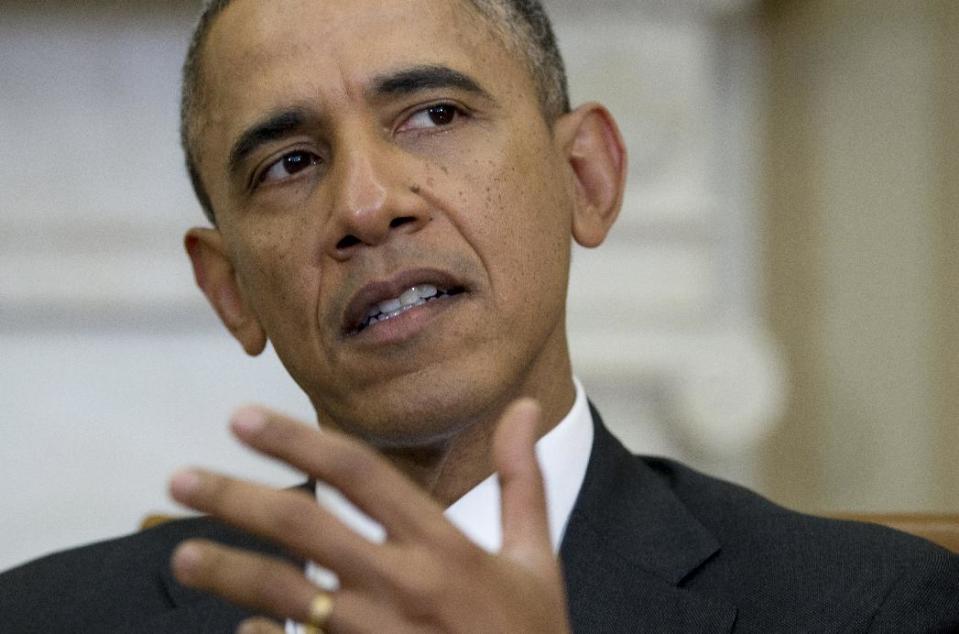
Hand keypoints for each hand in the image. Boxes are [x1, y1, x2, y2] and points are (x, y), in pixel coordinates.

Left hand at [168, 399, 571, 632]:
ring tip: (182, 556)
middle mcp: (402, 586)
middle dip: (236, 499)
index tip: (243, 420)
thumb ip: (521, 479)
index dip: (295, 439)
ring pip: (284, 595)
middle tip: (182, 479)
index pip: (357, 473)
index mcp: (443, 546)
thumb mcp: (535, 558)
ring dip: (227, 572)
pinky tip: (240, 626)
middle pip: (303, 528)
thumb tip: (526, 405)